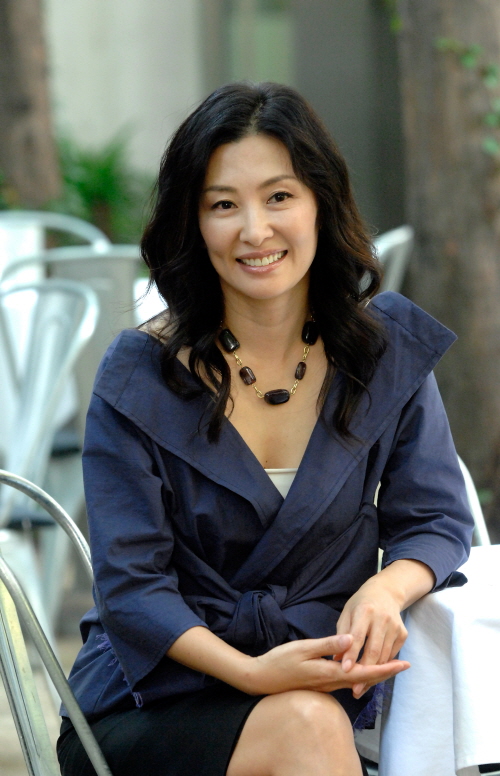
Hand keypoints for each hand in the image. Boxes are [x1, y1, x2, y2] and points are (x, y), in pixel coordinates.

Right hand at [242, 633, 408, 695]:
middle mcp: (331, 683)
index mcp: (330, 673)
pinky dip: (360, 675)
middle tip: (405, 665)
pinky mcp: (320, 684)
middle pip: (365, 680)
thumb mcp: (303, 649)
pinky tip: (362, 668)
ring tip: (389, 665)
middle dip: (386, 672)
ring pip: (357, 681)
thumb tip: (351, 639)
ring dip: (374, 674)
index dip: (386, 668)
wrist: (261, 679)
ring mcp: (326, 685)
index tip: (403, 663)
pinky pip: (347, 681)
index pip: (365, 672)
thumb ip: (328, 645)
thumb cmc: (280, 661)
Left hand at [336, 577, 407, 697]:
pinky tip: (373, 676)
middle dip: (364, 671)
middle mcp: (382, 619)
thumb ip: (341, 635)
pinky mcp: (403, 634)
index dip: (351, 654)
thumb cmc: (360, 604)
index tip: (344, 669)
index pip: (357, 636)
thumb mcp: (347, 613)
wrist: (386, 592)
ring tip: (361, 687)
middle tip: (354, 689)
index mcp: (365, 611)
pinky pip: (392, 656)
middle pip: (374, 650)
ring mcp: (395, 627)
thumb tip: (336, 659)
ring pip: (384, 656)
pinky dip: (382, 667)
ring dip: (373, 674)